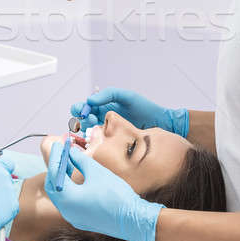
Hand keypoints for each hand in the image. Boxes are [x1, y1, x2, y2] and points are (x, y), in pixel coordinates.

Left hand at [44, 142, 163, 240]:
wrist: (132, 220)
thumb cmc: (115, 194)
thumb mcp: (97, 172)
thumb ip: (80, 160)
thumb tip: (71, 152)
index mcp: (68, 198)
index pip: (54, 174)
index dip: (55, 157)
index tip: (57, 145)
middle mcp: (66, 211)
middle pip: (53, 187)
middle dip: (56, 168)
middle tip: (61, 153)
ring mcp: (73, 218)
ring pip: (60, 196)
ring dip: (62, 179)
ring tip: (70, 163)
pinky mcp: (81, 220)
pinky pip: (69, 203)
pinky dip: (69, 189)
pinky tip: (77, 180)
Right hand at [71, 87, 188, 136]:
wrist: (159, 124)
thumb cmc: (144, 108)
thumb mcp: (126, 97)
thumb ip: (108, 95)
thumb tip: (90, 101)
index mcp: (104, 107)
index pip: (84, 107)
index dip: (80, 108)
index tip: (84, 110)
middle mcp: (103, 120)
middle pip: (82, 120)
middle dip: (81, 119)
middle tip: (90, 119)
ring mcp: (108, 133)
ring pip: (87, 133)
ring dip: (86, 130)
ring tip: (95, 128)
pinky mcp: (112, 145)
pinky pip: (98, 145)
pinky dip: (93, 143)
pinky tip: (98, 140)